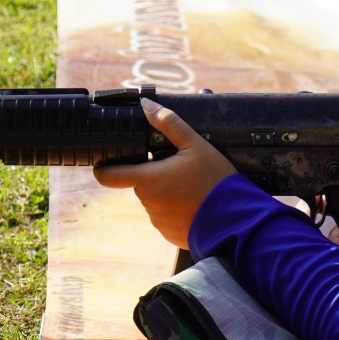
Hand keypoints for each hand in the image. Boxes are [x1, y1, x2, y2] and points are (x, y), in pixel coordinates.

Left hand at [92, 98, 236, 248]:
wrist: (235, 221)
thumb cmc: (215, 181)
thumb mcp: (195, 145)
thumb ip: (169, 123)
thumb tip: (146, 105)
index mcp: (148, 180)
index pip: (109, 176)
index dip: (103, 168)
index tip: (104, 162)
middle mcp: (148, 203)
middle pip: (141, 183)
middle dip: (154, 174)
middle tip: (179, 167)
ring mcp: (158, 221)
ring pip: (155, 200)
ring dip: (167, 192)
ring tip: (193, 186)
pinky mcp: (169, 234)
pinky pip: (167, 217)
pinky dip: (177, 209)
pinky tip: (196, 202)